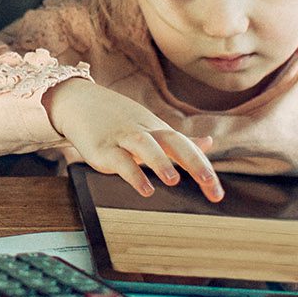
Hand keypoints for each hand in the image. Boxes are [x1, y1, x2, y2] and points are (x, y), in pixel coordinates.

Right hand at [42, 79, 221, 200]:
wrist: (80, 102)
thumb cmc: (120, 119)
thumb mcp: (153, 128)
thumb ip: (180, 141)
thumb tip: (209, 143)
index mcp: (159, 131)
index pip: (187, 148)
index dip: (204, 168)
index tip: (217, 194)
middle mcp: (145, 132)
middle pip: (173, 142)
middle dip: (193, 162)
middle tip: (210, 183)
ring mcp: (123, 139)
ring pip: (145, 146)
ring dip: (160, 162)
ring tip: (174, 180)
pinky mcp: (103, 148)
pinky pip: (119, 159)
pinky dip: (133, 174)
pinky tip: (144, 189)